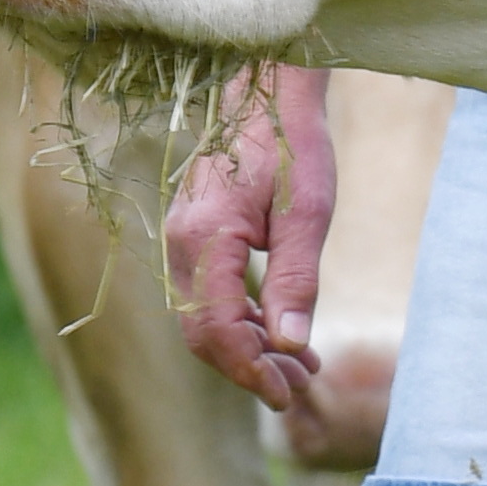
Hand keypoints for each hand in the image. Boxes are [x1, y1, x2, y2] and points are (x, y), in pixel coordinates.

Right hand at [165, 66, 334, 404]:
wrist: (266, 92)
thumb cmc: (291, 145)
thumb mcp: (306, 214)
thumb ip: (295, 281)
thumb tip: (292, 345)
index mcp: (203, 240)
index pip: (217, 329)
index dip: (249, 370)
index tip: (287, 393)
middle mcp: (180, 245)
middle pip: (203, 333)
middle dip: (249, 368)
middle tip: (298, 388)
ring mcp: (182, 241)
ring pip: (204, 318)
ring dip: (248, 349)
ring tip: (301, 368)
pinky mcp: (194, 238)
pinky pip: (208, 296)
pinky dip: (242, 322)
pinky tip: (281, 334)